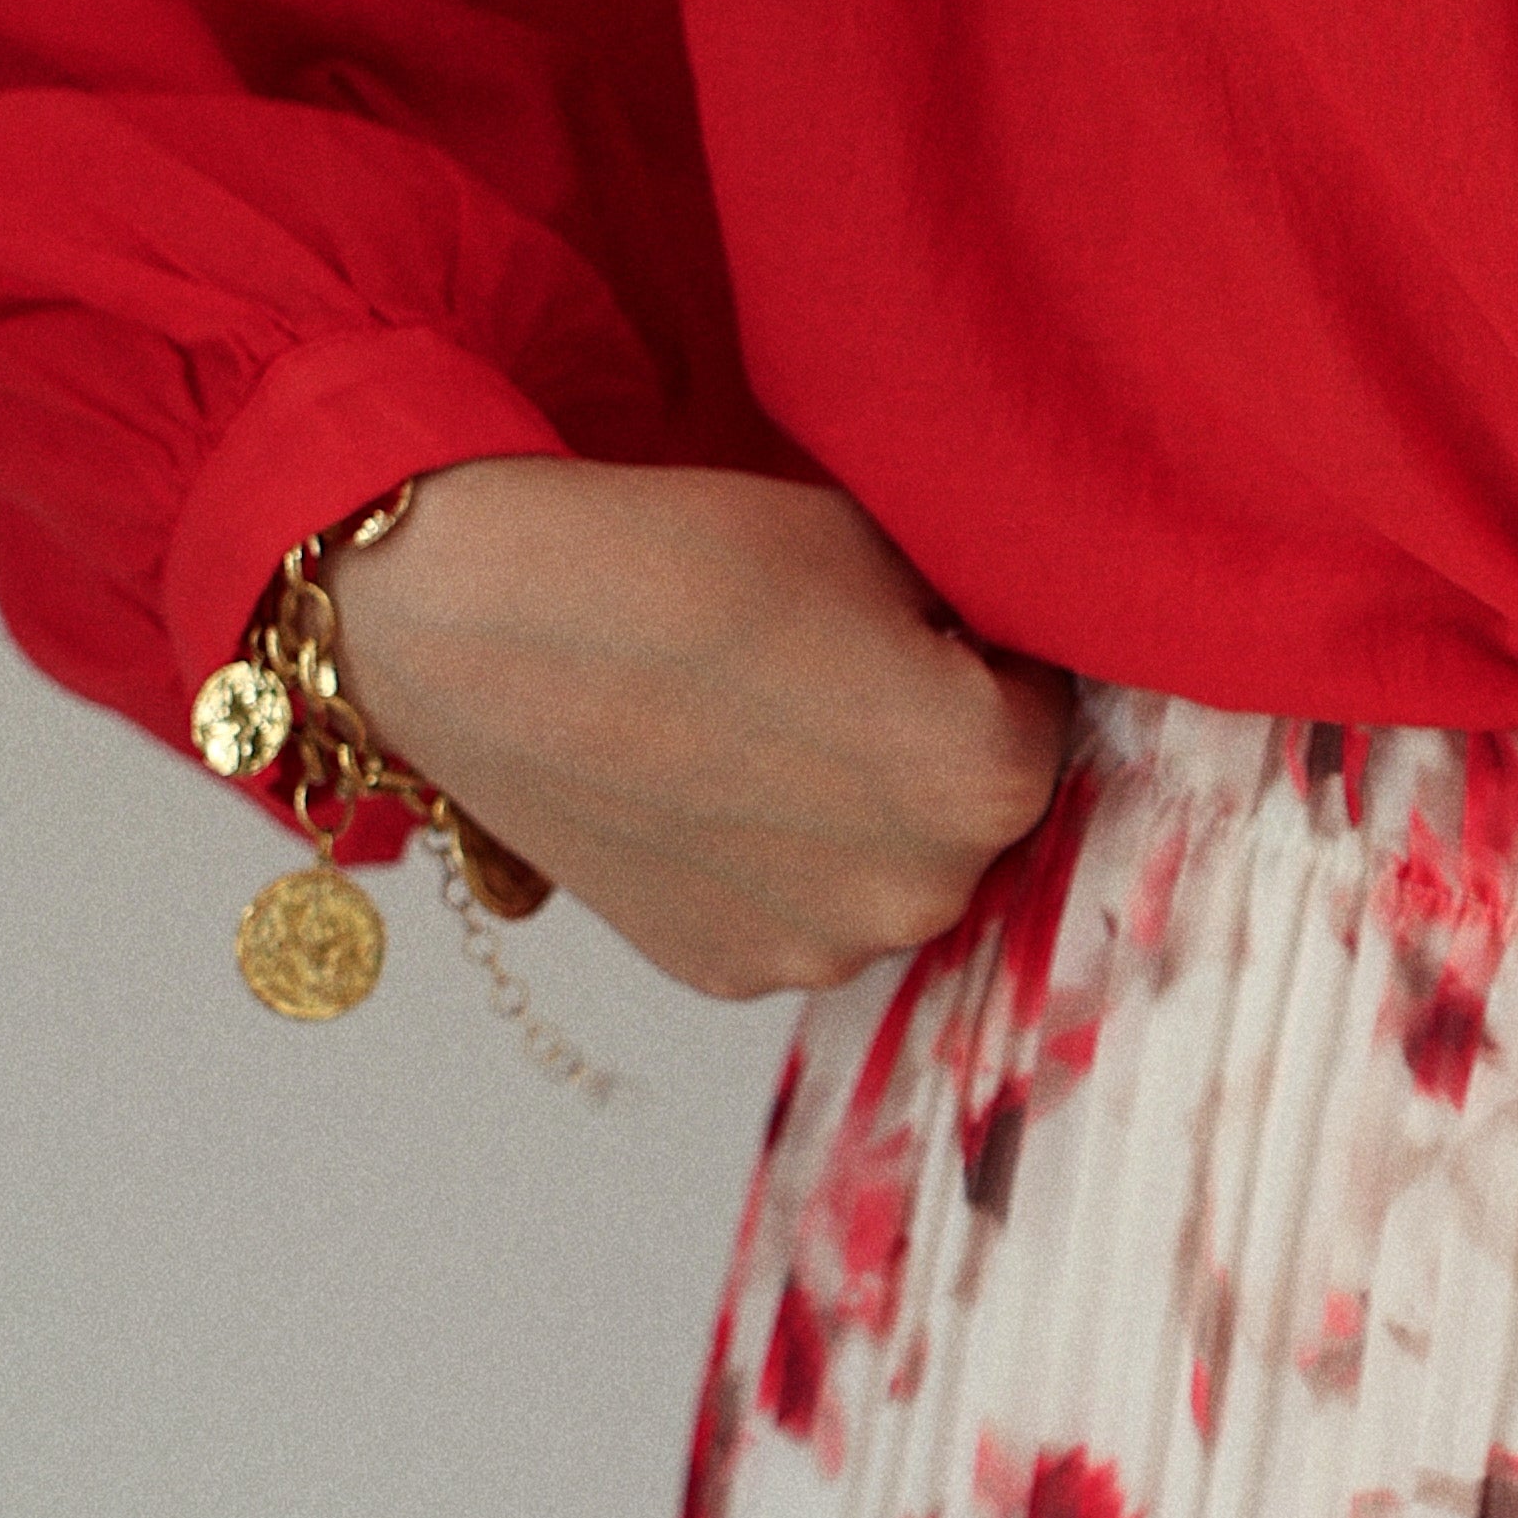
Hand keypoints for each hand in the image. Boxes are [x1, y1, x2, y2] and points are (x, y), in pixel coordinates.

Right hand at [323, 455, 1076, 1000]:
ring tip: (755, 730)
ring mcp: (816, 951)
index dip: (979, 658)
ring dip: (856, 818)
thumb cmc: (674, 558)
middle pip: (970, 815)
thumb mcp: (870, 543)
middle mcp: (919, 894)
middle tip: (824, 676)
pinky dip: (774, 863)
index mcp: (985, 779)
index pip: (1041, 714)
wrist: (475, 621)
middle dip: (927, 751)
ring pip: (883, 874)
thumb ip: (962, 617)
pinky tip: (706, 785)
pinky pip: (796, 914)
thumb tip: (993, 647)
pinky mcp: (723, 974)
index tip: (911, 623)